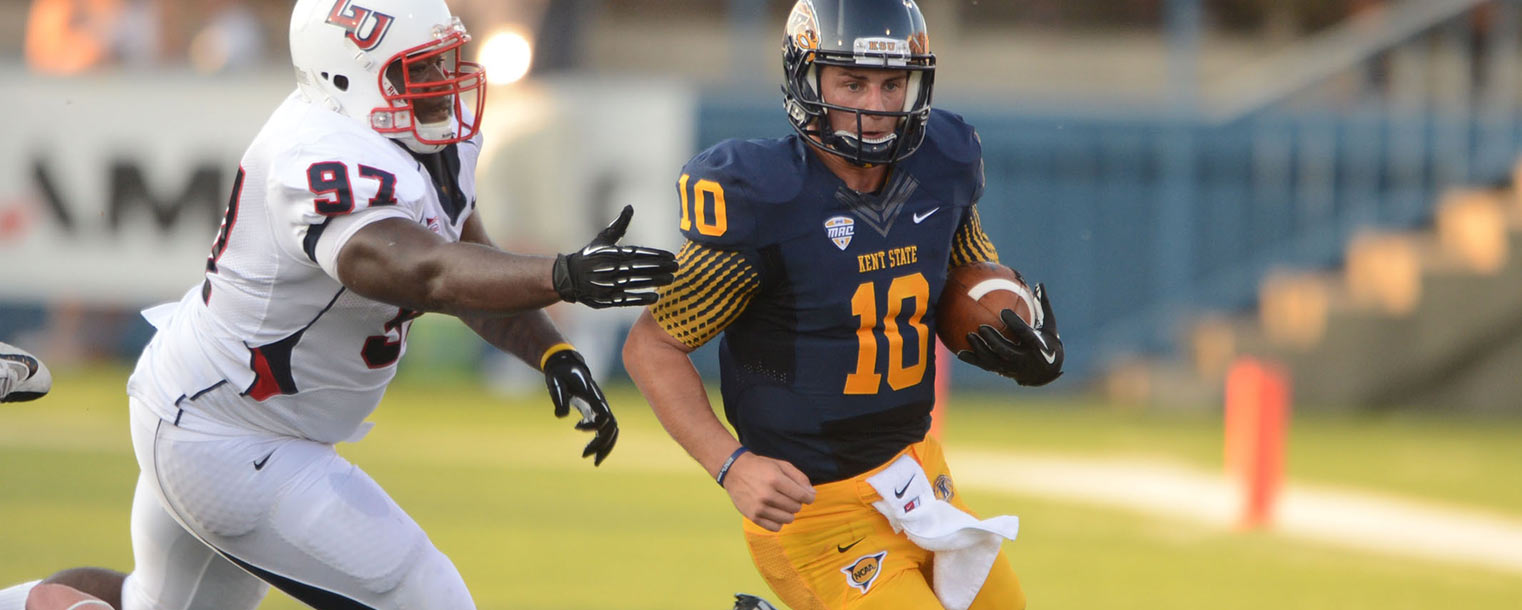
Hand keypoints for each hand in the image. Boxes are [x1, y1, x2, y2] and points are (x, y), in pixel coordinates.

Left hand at [542, 350, 617, 464]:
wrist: (565, 366)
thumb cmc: (560, 374)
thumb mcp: (556, 382)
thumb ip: (559, 398)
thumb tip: (561, 416)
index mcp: (593, 396)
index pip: (603, 414)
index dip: (594, 425)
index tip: (576, 427)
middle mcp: (600, 403)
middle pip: (611, 426)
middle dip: (601, 443)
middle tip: (584, 455)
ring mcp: (600, 408)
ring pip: (612, 430)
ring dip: (606, 447)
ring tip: (595, 462)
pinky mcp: (595, 413)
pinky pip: (605, 431)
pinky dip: (603, 444)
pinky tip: (594, 455)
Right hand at [552, 205, 677, 307]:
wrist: (569, 277)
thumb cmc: (590, 256)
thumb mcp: (603, 239)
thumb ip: (619, 225)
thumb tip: (630, 207)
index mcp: (611, 253)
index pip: (639, 254)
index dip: (656, 255)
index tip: (672, 256)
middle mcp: (611, 268)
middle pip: (641, 268)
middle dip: (661, 268)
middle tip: (677, 267)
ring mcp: (608, 285)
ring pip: (636, 283)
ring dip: (655, 281)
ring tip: (671, 279)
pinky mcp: (606, 299)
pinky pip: (627, 299)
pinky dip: (641, 298)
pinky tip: (656, 296)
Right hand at [721, 452, 815, 531]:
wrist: (734, 471)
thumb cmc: (761, 467)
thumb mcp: (782, 465)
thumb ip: (800, 478)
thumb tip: (813, 494)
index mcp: (775, 480)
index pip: (802, 496)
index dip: (809, 497)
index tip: (807, 496)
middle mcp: (767, 495)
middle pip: (795, 508)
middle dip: (797, 502)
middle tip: (789, 496)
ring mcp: (759, 507)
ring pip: (788, 519)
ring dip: (789, 512)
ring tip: (782, 504)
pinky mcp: (753, 517)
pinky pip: (775, 527)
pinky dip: (779, 521)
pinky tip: (775, 512)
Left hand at [957, 282, 1063, 385]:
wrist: (1046, 372)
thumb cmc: (1047, 343)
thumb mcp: (1049, 326)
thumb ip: (1043, 306)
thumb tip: (1039, 283)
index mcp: (1037, 346)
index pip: (1025, 334)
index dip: (1015, 324)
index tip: (1004, 312)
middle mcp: (1024, 359)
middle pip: (1006, 351)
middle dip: (993, 340)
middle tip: (981, 327)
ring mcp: (1012, 368)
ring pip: (993, 361)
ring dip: (980, 350)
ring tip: (969, 336)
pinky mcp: (1002, 372)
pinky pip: (985, 366)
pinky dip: (972, 359)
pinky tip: (959, 352)